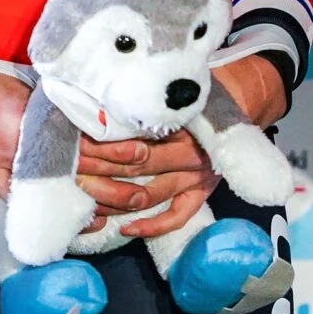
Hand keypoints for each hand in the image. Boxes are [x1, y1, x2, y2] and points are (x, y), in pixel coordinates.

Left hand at [74, 54, 288, 239]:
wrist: (242, 98)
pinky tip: (126, 228)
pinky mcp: (201, 193)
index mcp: (183, 127)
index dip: (102, 148)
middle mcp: (190, 155)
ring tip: (84, 196)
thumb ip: (149, 96)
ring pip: (148, 196)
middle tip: (70, 169)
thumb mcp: (178, 86)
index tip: (75, 144)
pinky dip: (152, 227)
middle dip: (97, 170)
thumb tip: (100, 93)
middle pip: (135, 169)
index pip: (135, 145)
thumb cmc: (199, 90)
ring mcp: (196, 178)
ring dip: (113, 198)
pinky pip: (177, 217)